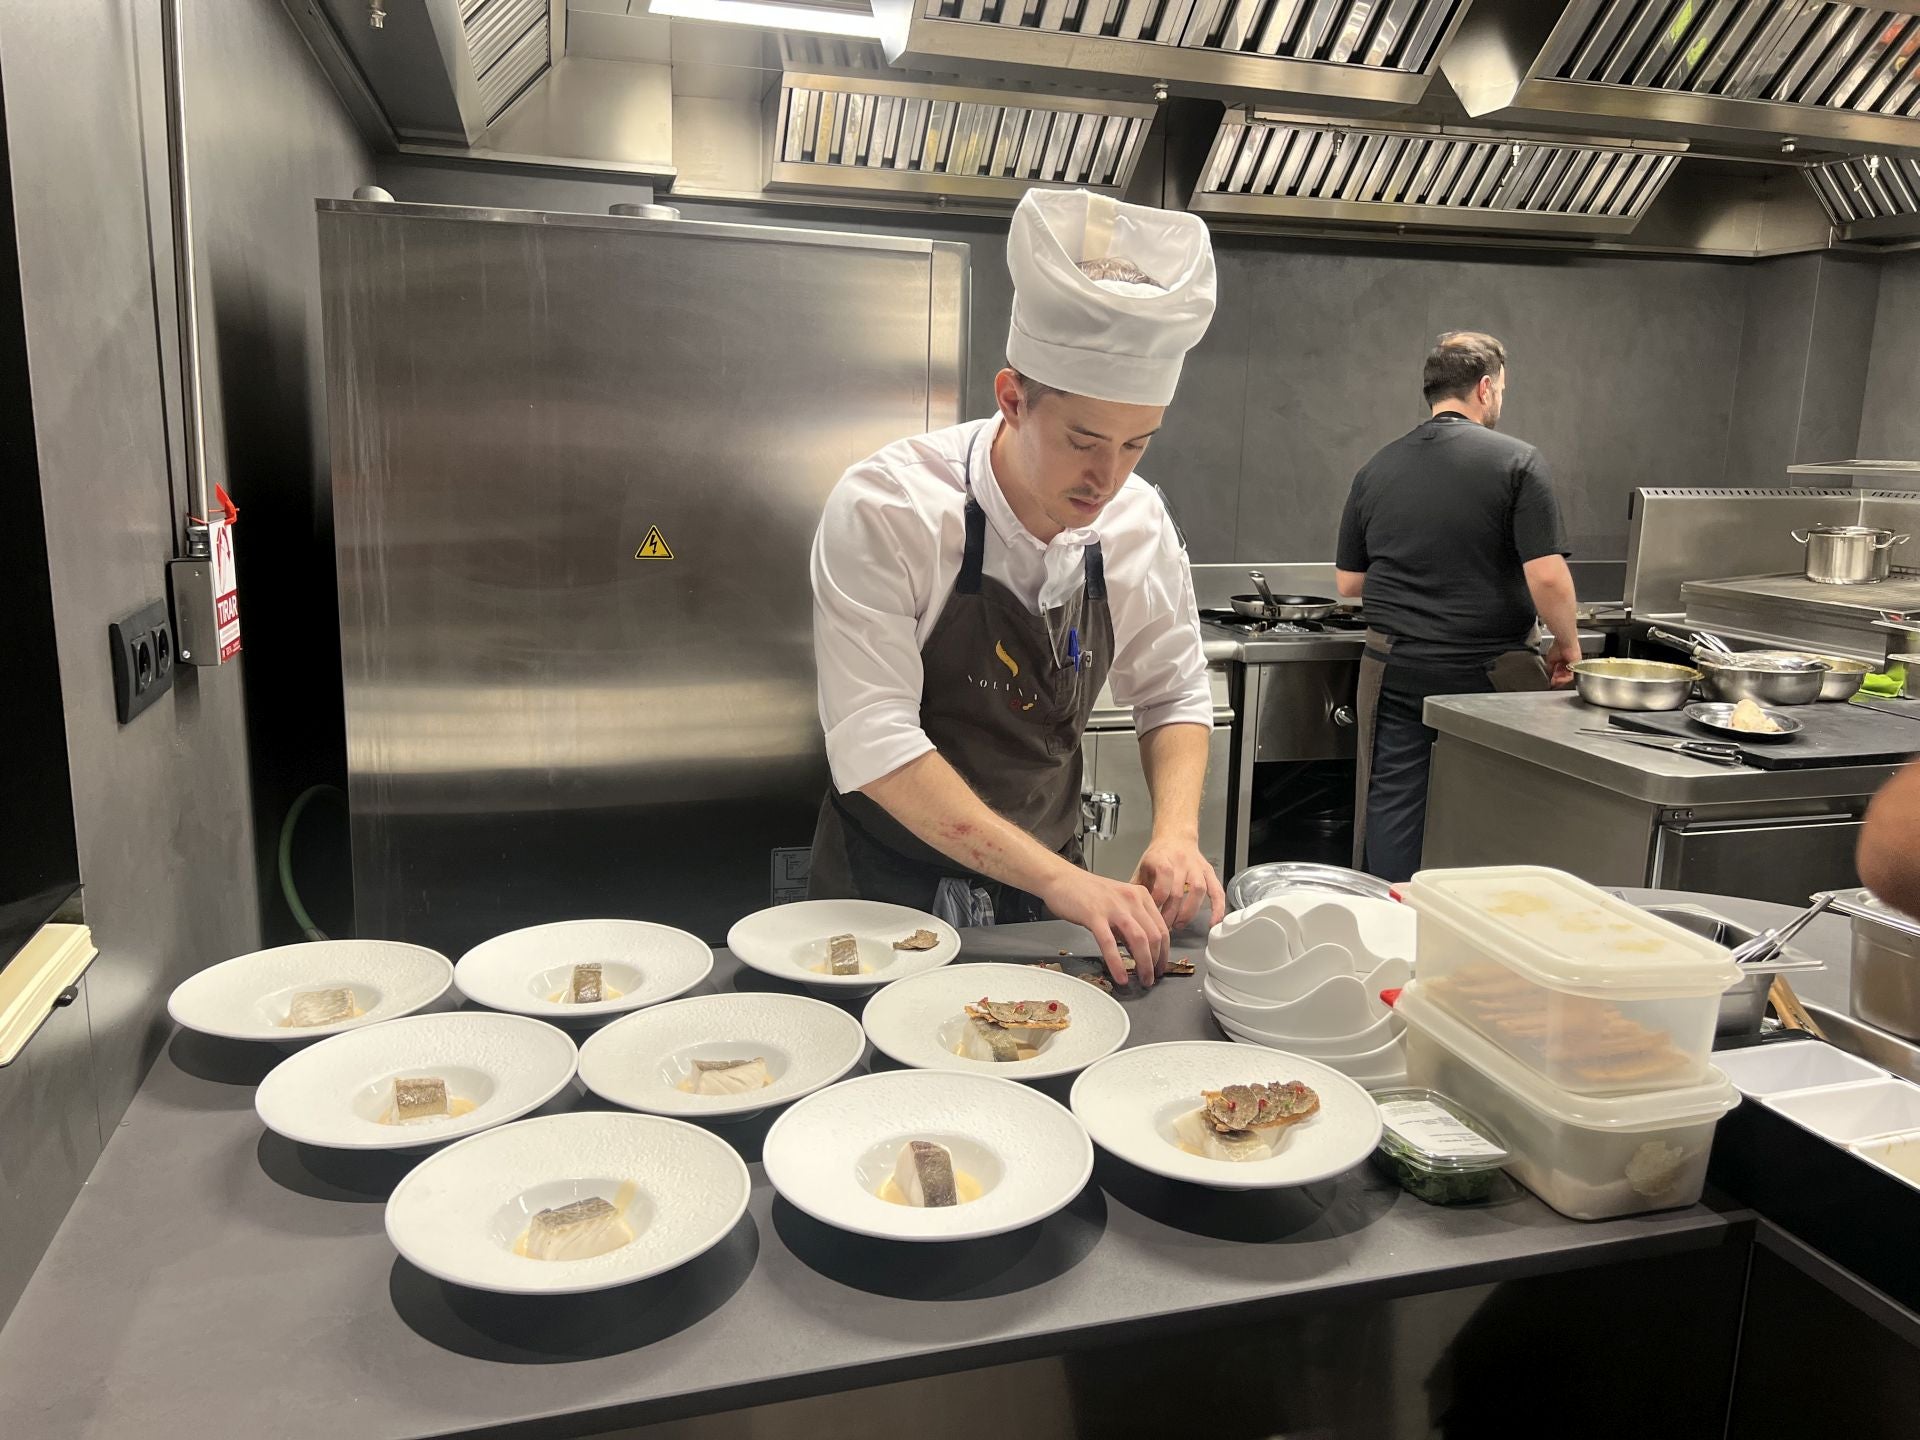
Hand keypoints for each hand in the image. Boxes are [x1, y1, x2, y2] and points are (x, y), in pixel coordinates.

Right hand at [1039, 865, 1170, 988]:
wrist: (1061, 879)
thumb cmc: (1087, 892)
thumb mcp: (1118, 902)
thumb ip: (1131, 922)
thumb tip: (1140, 949)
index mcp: (1140, 895)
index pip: (1162, 927)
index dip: (1164, 951)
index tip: (1160, 966)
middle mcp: (1131, 899)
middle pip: (1154, 935)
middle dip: (1156, 962)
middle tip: (1152, 978)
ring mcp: (1113, 907)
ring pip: (1139, 939)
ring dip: (1144, 964)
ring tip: (1143, 979)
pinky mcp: (1094, 915)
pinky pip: (1110, 944)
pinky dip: (1117, 964)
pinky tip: (1120, 977)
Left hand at [1131, 837, 1226, 933]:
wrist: (1175, 837)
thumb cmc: (1158, 856)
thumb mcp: (1142, 868)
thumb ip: (1136, 889)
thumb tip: (1129, 911)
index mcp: (1160, 859)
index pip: (1161, 885)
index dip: (1157, 904)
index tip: (1152, 917)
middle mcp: (1179, 861)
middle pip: (1177, 892)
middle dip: (1170, 914)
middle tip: (1164, 928)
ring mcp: (1196, 866)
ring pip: (1197, 890)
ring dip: (1189, 912)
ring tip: (1179, 925)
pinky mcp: (1208, 872)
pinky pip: (1216, 890)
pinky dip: (1217, 907)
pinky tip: (1213, 922)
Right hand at [1544, 637, 1581, 688]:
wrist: (1564, 642)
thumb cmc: (1558, 646)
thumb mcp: (1550, 659)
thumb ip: (1550, 668)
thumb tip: (1549, 674)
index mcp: (1564, 661)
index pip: (1560, 673)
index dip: (1555, 677)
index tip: (1551, 681)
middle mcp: (1570, 664)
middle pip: (1564, 676)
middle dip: (1557, 680)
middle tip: (1553, 683)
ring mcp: (1574, 666)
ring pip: (1568, 678)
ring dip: (1560, 681)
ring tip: (1554, 681)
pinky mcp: (1577, 667)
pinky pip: (1571, 676)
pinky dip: (1564, 679)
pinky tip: (1558, 680)